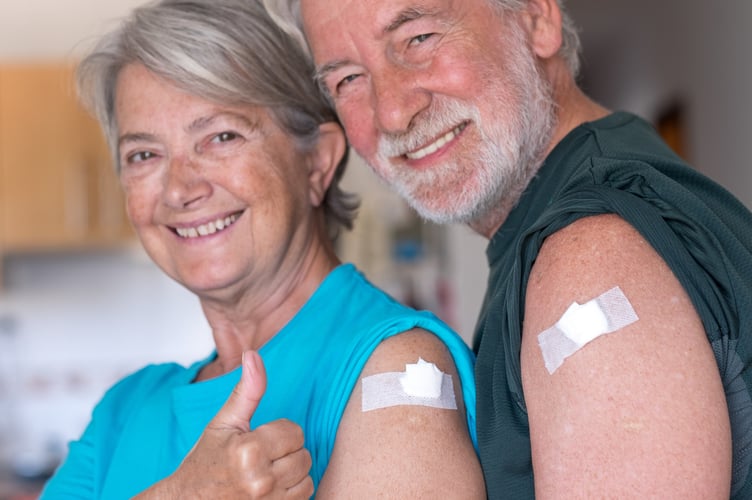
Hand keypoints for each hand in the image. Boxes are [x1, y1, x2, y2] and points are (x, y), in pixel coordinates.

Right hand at [137, 351, 312, 498]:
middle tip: (262, 456)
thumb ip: (246, 391)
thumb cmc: (204, 462)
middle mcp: (260, 480)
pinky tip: (272, 488)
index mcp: (248, 450)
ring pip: (306, 477)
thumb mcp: (222, 423)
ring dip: (292, 473)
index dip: (279, 432)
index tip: (260, 439)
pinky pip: (304, 497)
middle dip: (286, 452)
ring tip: (267, 472)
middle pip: (303, 455)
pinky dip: (292, 492)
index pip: (294, 431)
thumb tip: (253, 355)